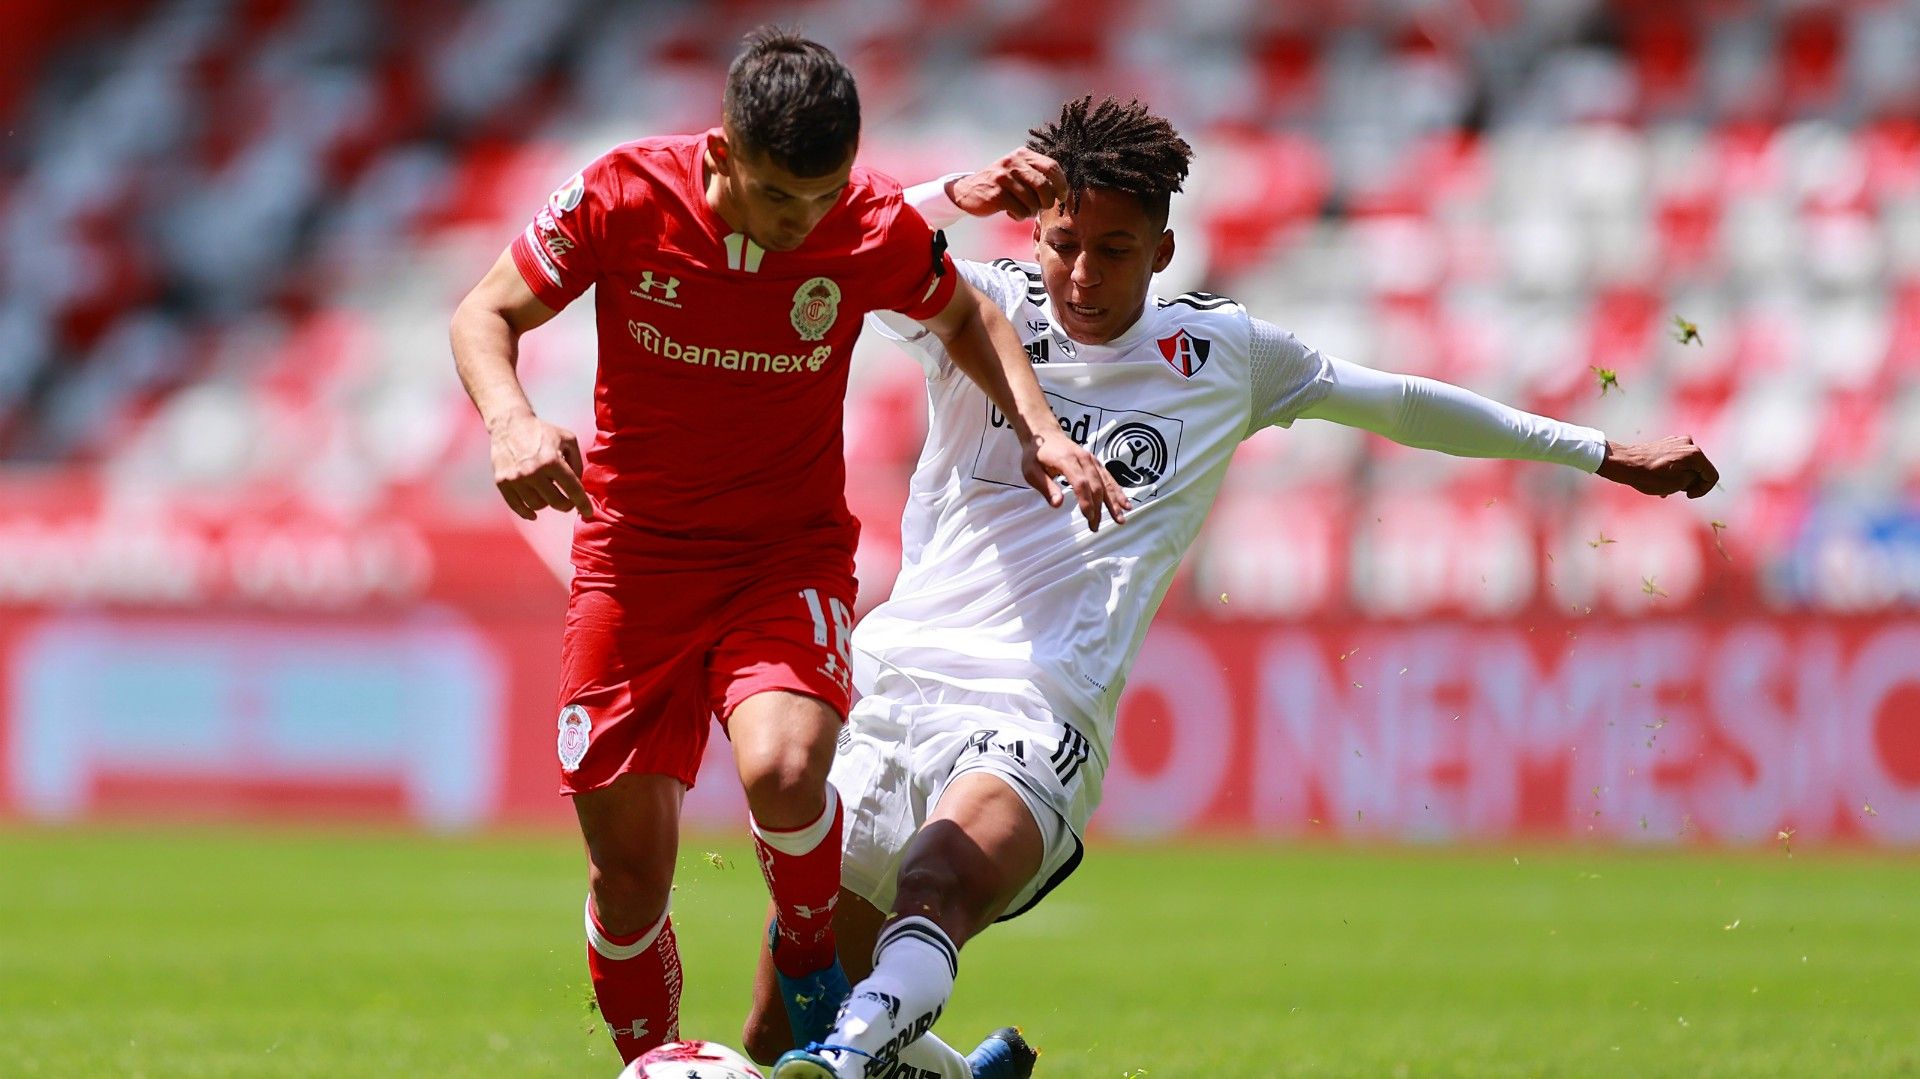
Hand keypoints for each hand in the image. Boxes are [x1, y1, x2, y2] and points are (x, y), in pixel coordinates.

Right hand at [488, 409, 593, 519]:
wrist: (510, 425)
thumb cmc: (542, 432)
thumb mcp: (568, 440)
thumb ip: (577, 463)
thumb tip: (578, 486)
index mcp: (551, 460)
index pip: (572, 489)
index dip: (582, 503)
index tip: (588, 512)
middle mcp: (533, 471)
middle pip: (556, 502)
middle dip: (566, 505)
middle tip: (568, 502)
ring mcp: (516, 478)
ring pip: (537, 506)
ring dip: (546, 503)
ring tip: (547, 492)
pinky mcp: (502, 482)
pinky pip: (517, 506)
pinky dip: (527, 512)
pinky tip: (534, 513)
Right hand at [948, 149, 1068, 220]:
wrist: (967, 190)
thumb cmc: (1000, 184)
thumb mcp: (1018, 171)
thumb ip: (1037, 174)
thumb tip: (1062, 190)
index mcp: (1023, 155)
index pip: (1051, 167)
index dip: (1061, 184)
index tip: (1062, 196)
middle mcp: (1014, 163)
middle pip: (1044, 186)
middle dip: (1047, 201)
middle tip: (1042, 207)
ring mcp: (1004, 178)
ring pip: (1032, 201)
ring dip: (1031, 211)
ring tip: (1023, 210)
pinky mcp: (996, 194)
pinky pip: (1020, 210)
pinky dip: (1019, 216)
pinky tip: (1011, 213)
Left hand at [1023, 426, 1130, 529]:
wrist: (1045, 434)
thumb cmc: (1036, 455)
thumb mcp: (1032, 471)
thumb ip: (1046, 487)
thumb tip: (1057, 504)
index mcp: (1067, 460)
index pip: (1081, 483)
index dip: (1086, 501)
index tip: (1088, 517)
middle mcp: (1083, 458)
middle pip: (1096, 485)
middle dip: (1098, 508)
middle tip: (1095, 526)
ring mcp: (1091, 460)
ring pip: (1106, 482)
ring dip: (1114, 501)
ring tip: (1120, 518)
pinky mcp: (1095, 462)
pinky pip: (1109, 478)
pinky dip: (1118, 491)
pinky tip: (1125, 504)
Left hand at [1596, 436, 1719, 498]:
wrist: (1624, 464)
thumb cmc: (1649, 476)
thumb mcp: (1678, 484)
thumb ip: (1694, 479)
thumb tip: (1694, 475)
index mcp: (1695, 453)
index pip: (1711, 475)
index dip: (1703, 489)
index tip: (1688, 496)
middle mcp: (1688, 443)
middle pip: (1700, 469)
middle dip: (1691, 483)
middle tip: (1676, 492)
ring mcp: (1676, 441)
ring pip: (1688, 465)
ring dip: (1681, 478)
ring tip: (1665, 489)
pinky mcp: (1666, 443)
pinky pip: (1677, 460)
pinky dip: (1673, 471)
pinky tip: (1661, 482)